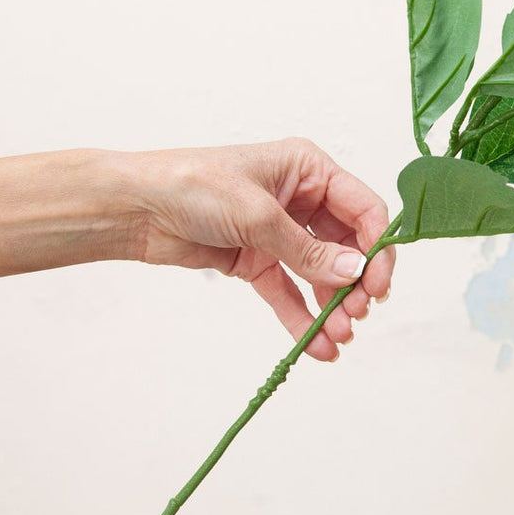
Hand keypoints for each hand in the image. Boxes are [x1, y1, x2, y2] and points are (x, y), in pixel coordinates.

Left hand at [128, 138, 395, 361]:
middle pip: (346, 245)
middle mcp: (299, 198)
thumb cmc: (192, 184)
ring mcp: (279, 231)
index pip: (362, 208)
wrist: (136, 208)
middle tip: (357, 314)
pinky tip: (316, 345)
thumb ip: (307, 250)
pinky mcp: (257, 259)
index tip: (377, 284)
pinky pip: (289, 290)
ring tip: (339, 335)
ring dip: (332, 304)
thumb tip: (354, 273)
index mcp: (308, 169)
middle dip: (355, 281)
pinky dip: (303, 316)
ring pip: (320, 272)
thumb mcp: (258, 214)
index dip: (376, 246)